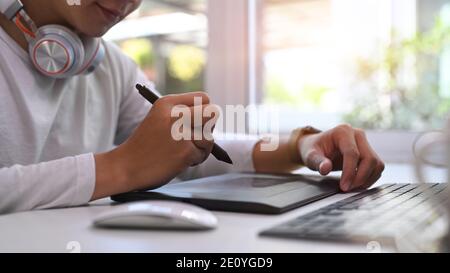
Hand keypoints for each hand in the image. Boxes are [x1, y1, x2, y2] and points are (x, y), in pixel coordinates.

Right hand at [92, 92, 218, 198]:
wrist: (124, 166)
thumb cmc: (144, 145)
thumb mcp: (159, 119)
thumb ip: (181, 114)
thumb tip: (213, 116)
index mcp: (167, 103)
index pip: (203, 98)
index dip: (205, 111)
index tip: (197, 122)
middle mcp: (175, 114)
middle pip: (213, 112)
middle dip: (209, 126)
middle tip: (197, 136)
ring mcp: (180, 133)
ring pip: (210, 137)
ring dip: (202, 147)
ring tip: (185, 151)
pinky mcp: (184, 152)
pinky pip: (202, 154)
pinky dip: (195, 160)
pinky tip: (179, 161)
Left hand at [298, 124, 384, 191]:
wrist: (317, 146)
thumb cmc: (313, 149)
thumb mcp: (310, 156)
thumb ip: (317, 162)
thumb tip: (325, 169)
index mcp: (343, 131)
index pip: (352, 153)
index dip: (350, 172)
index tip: (344, 186)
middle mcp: (357, 134)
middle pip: (369, 159)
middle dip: (360, 177)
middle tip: (347, 188)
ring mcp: (365, 143)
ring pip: (377, 164)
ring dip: (367, 179)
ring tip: (352, 187)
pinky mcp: (369, 152)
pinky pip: (377, 167)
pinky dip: (370, 178)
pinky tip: (357, 184)